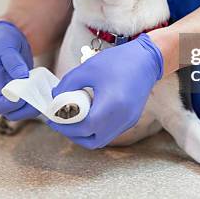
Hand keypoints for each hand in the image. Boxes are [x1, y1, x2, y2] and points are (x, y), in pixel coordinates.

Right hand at [0, 21, 40, 120]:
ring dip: (33, 106)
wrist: (6, 36)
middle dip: (27, 109)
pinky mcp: (19, 89)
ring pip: (19, 111)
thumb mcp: (6, 45)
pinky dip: (36, 99)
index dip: (14, 104)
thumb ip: (12, 61)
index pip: (0, 105)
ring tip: (44, 93)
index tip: (28, 92)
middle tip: (41, 96)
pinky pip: (26, 102)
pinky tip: (45, 90)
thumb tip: (21, 77)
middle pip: (10, 113)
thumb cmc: (3, 40)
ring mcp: (9, 91)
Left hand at [48, 34, 162, 148]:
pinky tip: (88, 116)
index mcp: (110, 106)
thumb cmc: (118, 61)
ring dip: (85, 135)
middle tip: (60, 122)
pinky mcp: (131, 119)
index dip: (64, 125)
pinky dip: (96, 130)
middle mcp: (121, 119)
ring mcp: (128, 121)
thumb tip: (55, 98)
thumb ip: (68, 84)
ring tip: (73, 121)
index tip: (52, 118)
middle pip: (92, 140)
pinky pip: (110, 133)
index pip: (83, 127)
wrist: (147, 59)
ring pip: (101, 140)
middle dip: (72, 134)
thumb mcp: (87, 69)